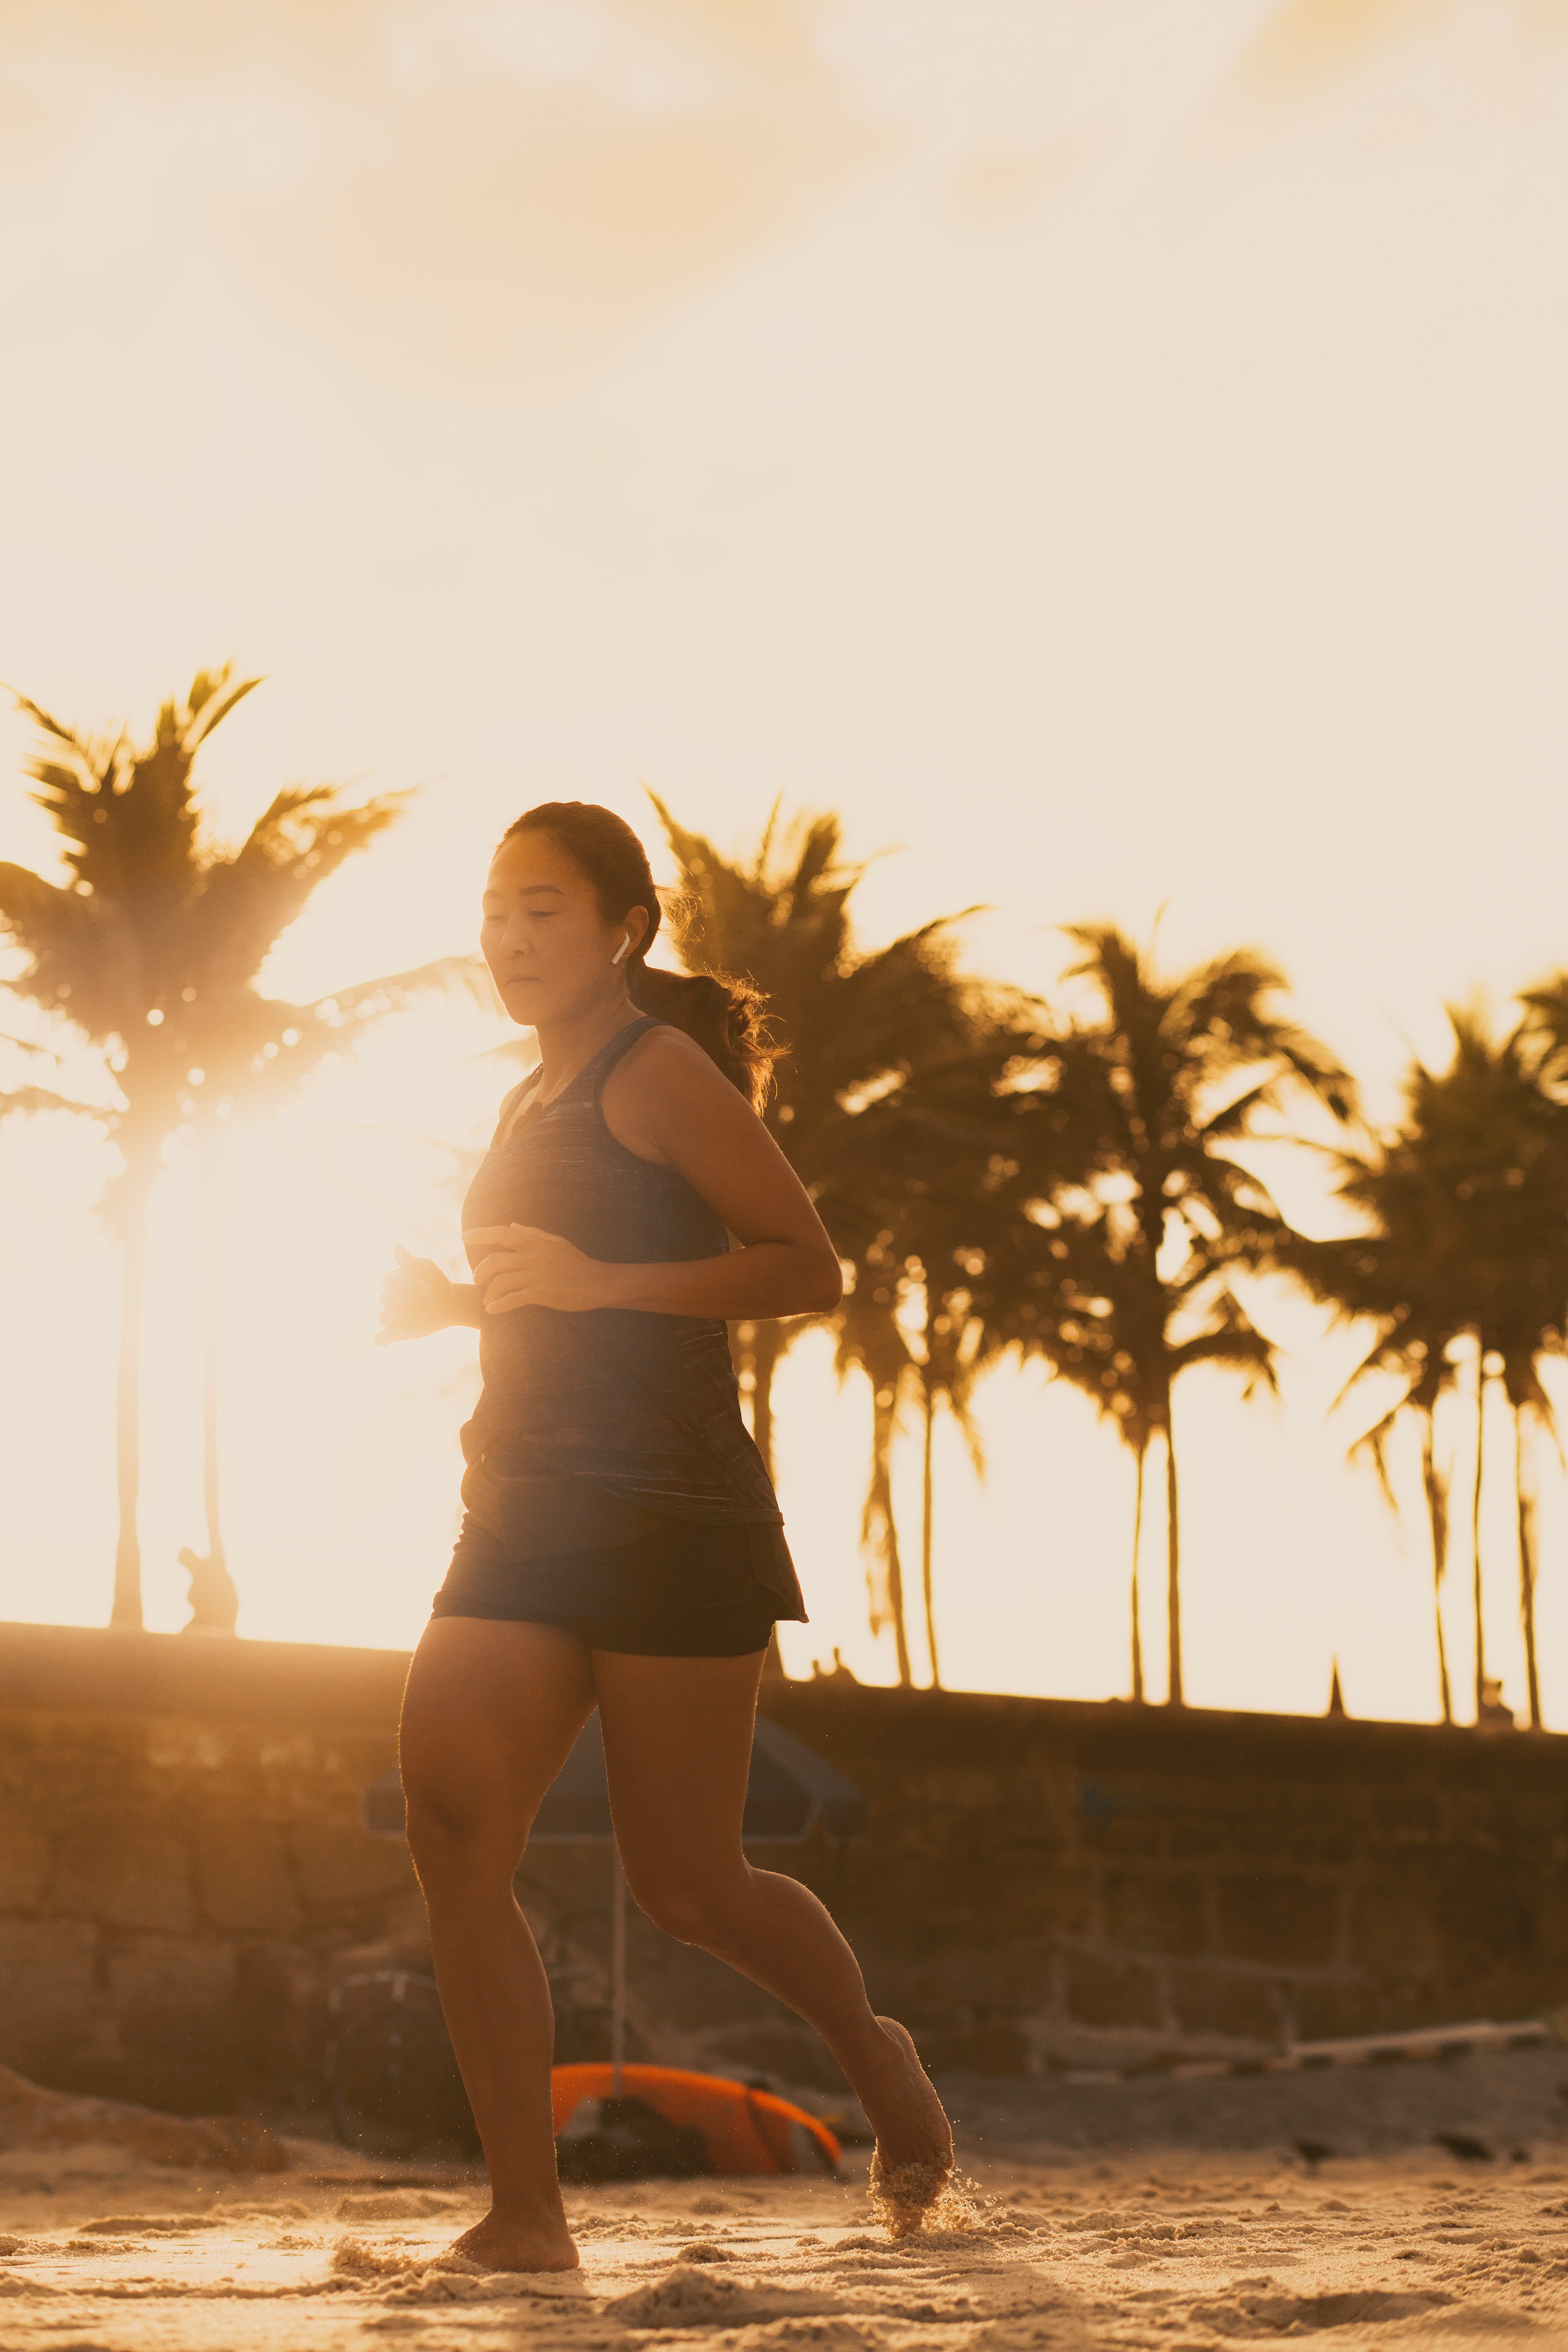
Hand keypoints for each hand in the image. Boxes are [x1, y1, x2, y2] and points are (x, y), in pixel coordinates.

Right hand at [377, 1244, 457, 1344]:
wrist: (448, 1303)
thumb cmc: (436, 1283)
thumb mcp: (427, 1269)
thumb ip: (411, 1262)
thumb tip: (397, 1247)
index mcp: (392, 1281)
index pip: (392, 1283)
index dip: (412, 1286)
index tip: (430, 1288)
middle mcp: (388, 1297)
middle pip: (389, 1300)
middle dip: (412, 1301)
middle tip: (431, 1301)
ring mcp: (391, 1314)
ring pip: (386, 1317)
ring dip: (406, 1317)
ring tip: (424, 1315)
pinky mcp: (396, 1331)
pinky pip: (382, 1337)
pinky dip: (384, 1338)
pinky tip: (395, 1335)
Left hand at [464, 1223, 612, 1313]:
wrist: (599, 1282)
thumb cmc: (577, 1262)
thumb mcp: (556, 1242)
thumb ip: (533, 1233)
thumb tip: (513, 1225)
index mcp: (535, 1242)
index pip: (502, 1233)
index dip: (481, 1234)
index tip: (465, 1237)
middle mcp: (533, 1256)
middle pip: (495, 1260)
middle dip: (481, 1271)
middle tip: (477, 1279)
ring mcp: (536, 1275)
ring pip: (501, 1281)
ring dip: (489, 1292)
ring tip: (487, 1299)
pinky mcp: (542, 1293)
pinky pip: (513, 1299)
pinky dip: (499, 1305)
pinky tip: (492, 1310)